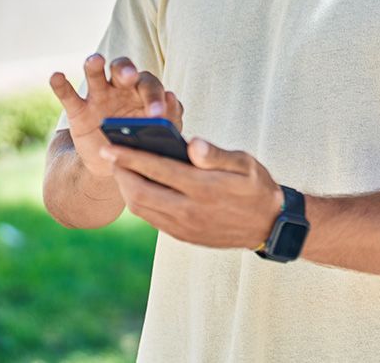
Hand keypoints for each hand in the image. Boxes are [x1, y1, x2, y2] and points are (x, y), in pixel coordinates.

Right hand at [50, 54, 183, 177]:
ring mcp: (98, 96)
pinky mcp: (78, 110)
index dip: (154, 97)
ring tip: (96, 61)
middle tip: (130, 77)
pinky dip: (60, 84)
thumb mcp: (160, 134)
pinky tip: (57, 75)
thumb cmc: (146, 142)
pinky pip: (68, 95)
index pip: (149, 85)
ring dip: (94, 65)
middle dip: (126, 71)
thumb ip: (170, 117)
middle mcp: (121, 88)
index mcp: (143, 91)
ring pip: (95, 74)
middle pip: (123, 69)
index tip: (156, 114)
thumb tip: (171, 97)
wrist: (120, 165)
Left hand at [100, 138, 283, 249]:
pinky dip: (139, 201)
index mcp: (204, 188)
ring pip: (141, 208)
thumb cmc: (257, 187)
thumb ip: (217, 154)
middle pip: (140, 192)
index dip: (130, 157)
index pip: (158, 169)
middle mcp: (190, 211)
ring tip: (121, 168)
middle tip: (110, 154)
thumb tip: (192, 143)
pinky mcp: (183, 236)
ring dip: (126, 188)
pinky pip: (151, 219)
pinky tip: (138, 186)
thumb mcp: (246, 164)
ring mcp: (184, 227)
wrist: (269, 226)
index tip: (110, 145)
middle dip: (120, 172)